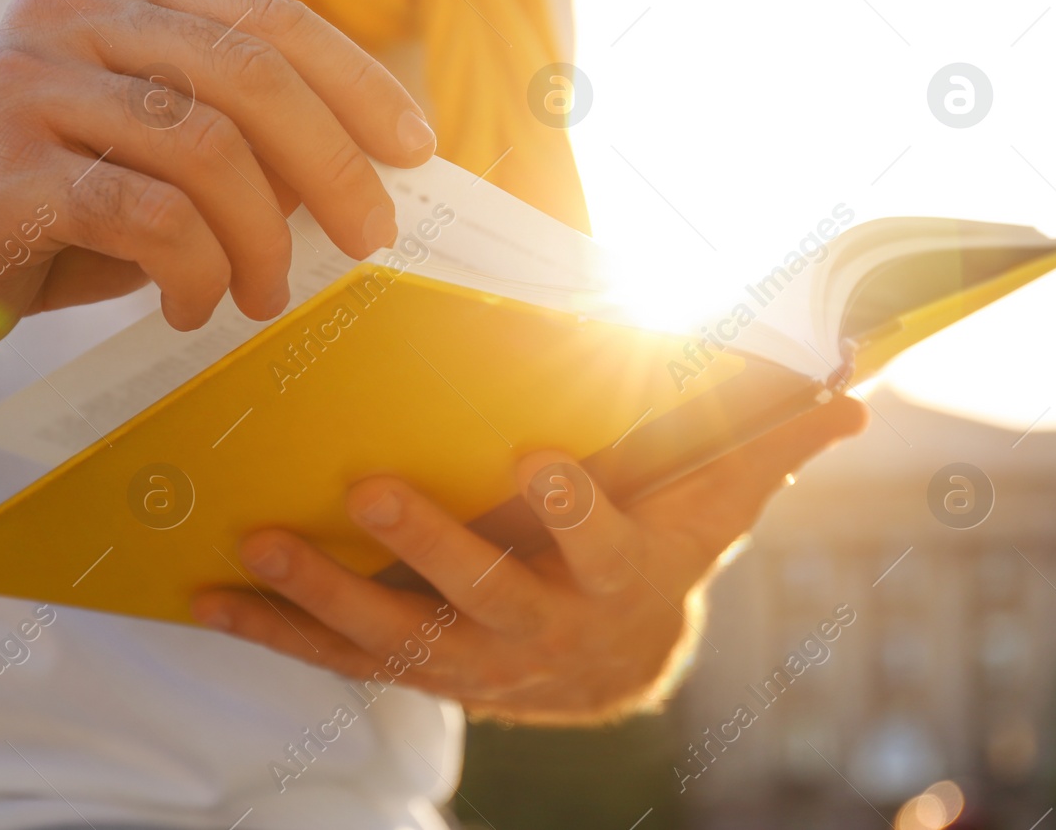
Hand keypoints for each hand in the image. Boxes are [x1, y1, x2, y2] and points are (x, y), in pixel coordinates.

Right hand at [0, 0, 436, 370]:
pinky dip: (195, 271)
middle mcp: (60, 18)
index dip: (354, 82)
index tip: (415, 149)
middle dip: (333, 166)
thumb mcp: (144, 165)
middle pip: (248, 76)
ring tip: (261, 296)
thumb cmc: (35, 222)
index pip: (261, 18)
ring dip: (263, 239)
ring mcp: (21, 88)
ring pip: (208, 148)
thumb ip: (231, 148)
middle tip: (370, 239)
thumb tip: (360, 180)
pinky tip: (191, 308)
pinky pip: (150, 217)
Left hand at [192, 396, 867, 723]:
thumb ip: (766, 443)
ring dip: (321, 593)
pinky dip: (269, 630)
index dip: (576, 510)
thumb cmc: (656, 547)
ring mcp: (468, 658)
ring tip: (255, 540)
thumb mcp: (715, 500)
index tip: (541, 457)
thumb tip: (851, 390)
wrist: (611, 660)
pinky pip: (333, 655)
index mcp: (616, 576)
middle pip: (484, 596)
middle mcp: (540, 630)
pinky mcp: (408, 665)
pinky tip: (204, 594)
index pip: (605, 545)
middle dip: (428, 548)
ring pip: (392, 635)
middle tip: (368, 486)